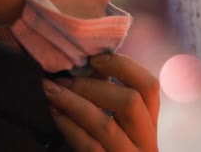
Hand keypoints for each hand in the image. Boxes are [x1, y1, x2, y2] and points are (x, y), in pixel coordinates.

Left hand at [43, 53, 159, 151]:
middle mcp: (146, 143)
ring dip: (73, 102)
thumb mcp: (121, 128)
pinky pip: (88, 147)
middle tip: (64, 78)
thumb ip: (112, 102)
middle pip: (131, 102)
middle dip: (93, 85)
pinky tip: (53, 113)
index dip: (123, 66)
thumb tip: (86, 67)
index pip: (149, 87)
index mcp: (150, 125)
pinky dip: (69, 126)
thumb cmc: (110, 151)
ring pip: (105, 125)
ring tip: (50, 90)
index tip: (94, 58)